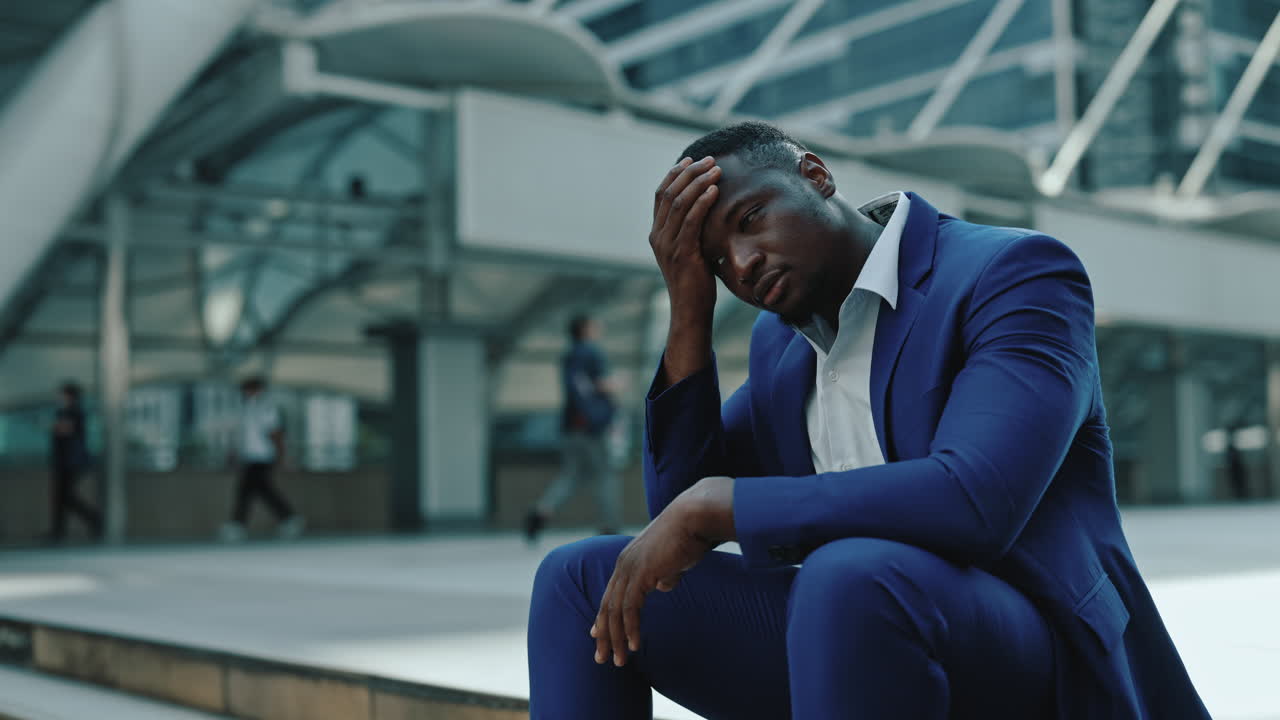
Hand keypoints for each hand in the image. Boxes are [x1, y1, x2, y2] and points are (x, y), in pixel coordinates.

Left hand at [591, 476, 735, 666]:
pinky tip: (634, 646)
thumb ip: (665, 574)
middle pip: (607, 606)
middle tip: (601, 658)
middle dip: (604, 635)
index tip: (597, 636)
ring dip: (616, 639)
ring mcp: (630, 569)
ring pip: (615, 612)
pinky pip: (630, 609)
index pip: (610, 594)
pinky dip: (630, 629)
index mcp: (629, 560)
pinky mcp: (641, 575)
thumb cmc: (690, 536)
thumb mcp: (673, 560)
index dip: (603, 616)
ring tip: (619, 661)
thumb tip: (662, 587)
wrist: (695, 517)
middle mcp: (624, 564)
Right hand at [649, 157, 720, 324]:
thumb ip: (691, 232)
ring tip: (716, 170)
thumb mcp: (690, 251)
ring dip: (699, 182)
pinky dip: (702, 202)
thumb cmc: (695, 282)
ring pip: (679, 203)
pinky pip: (691, 221)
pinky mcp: (682, 253)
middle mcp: (657, 236)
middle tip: (709, 160)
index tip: (691, 160)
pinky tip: (715, 190)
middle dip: (690, 172)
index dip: (675, 174)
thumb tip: (707, 211)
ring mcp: (667, 245)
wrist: (690, 311)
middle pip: (669, 193)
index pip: (660, 195)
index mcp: (656, 234)